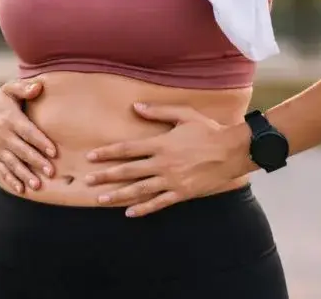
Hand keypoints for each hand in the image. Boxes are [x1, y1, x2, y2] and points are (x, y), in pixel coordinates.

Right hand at [0, 78, 56, 193]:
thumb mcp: (9, 89)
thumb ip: (24, 88)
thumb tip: (39, 86)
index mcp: (10, 119)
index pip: (27, 132)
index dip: (40, 141)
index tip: (53, 151)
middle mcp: (3, 135)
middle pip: (22, 150)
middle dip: (36, 162)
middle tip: (51, 172)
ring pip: (12, 163)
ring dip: (25, 174)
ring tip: (38, 185)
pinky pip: (2, 170)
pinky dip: (11, 180)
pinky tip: (21, 189)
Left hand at [84, 102, 249, 217]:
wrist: (233, 151)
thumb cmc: (208, 131)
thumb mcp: (184, 115)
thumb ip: (158, 111)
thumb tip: (135, 106)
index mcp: (161, 144)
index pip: (127, 149)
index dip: (107, 153)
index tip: (91, 156)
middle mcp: (162, 164)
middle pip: (128, 171)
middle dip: (106, 175)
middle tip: (87, 180)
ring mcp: (172, 180)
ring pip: (139, 189)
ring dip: (118, 194)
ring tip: (100, 199)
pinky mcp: (182, 193)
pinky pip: (159, 203)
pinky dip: (143, 208)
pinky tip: (129, 213)